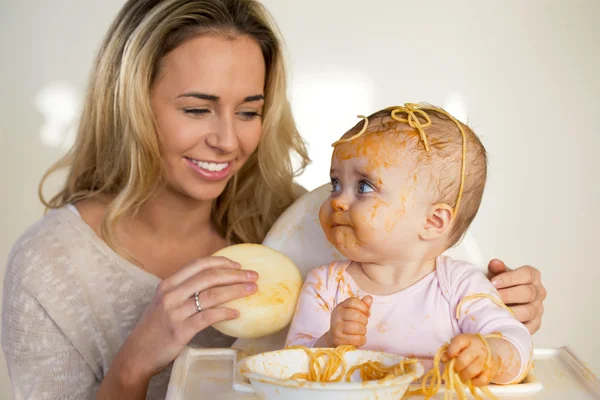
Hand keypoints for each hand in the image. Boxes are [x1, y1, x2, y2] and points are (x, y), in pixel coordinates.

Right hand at [118, 256, 258, 380]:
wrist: (136, 354)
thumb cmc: (155, 327)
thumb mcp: (165, 301)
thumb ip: (184, 290)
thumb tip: (215, 282)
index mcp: (168, 284)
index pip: (199, 264)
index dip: (221, 262)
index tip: (239, 265)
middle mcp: (171, 294)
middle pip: (209, 277)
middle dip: (235, 275)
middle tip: (254, 276)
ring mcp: (175, 312)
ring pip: (212, 295)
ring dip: (235, 291)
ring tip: (252, 291)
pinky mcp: (180, 330)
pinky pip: (208, 317)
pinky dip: (225, 313)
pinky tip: (237, 313)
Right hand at [321, 296, 371, 346]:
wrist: (334, 338)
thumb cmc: (347, 323)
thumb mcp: (353, 312)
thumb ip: (362, 305)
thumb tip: (369, 298)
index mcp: (340, 306)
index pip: (353, 301)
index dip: (363, 307)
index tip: (367, 313)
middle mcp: (336, 316)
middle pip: (355, 314)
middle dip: (364, 320)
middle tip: (363, 324)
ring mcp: (336, 328)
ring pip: (356, 327)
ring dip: (363, 330)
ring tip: (361, 331)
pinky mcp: (338, 339)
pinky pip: (356, 339)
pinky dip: (362, 339)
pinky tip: (360, 338)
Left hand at [443, 334, 500, 385]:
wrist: (493, 349)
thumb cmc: (471, 348)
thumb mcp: (460, 344)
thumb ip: (450, 350)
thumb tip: (443, 359)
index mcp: (468, 339)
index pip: (459, 342)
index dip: (451, 350)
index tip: (449, 356)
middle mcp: (477, 348)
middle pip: (463, 360)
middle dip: (456, 367)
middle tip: (456, 369)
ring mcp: (486, 359)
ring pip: (472, 371)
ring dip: (464, 376)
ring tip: (463, 375)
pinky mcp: (492, 369)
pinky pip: (482, 379)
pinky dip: (475, 382)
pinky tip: (472, 380)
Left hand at [487, 259, 545, 333]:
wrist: (504, 300)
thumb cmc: (502, 286)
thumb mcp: (497, 275)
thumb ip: (497, 269)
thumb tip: (495, 264)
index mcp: (532, 276)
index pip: (527, 274)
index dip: (509, 278)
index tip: (493, 282)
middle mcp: (538, 291)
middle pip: (528, 293)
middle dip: (507, 295)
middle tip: (491, 298)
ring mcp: (538, 308)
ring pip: (528, 311)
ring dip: (510, 311)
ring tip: (495, 311)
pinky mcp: (535, 323)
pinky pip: (529, 327)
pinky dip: (515, 325)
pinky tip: (503, 322)